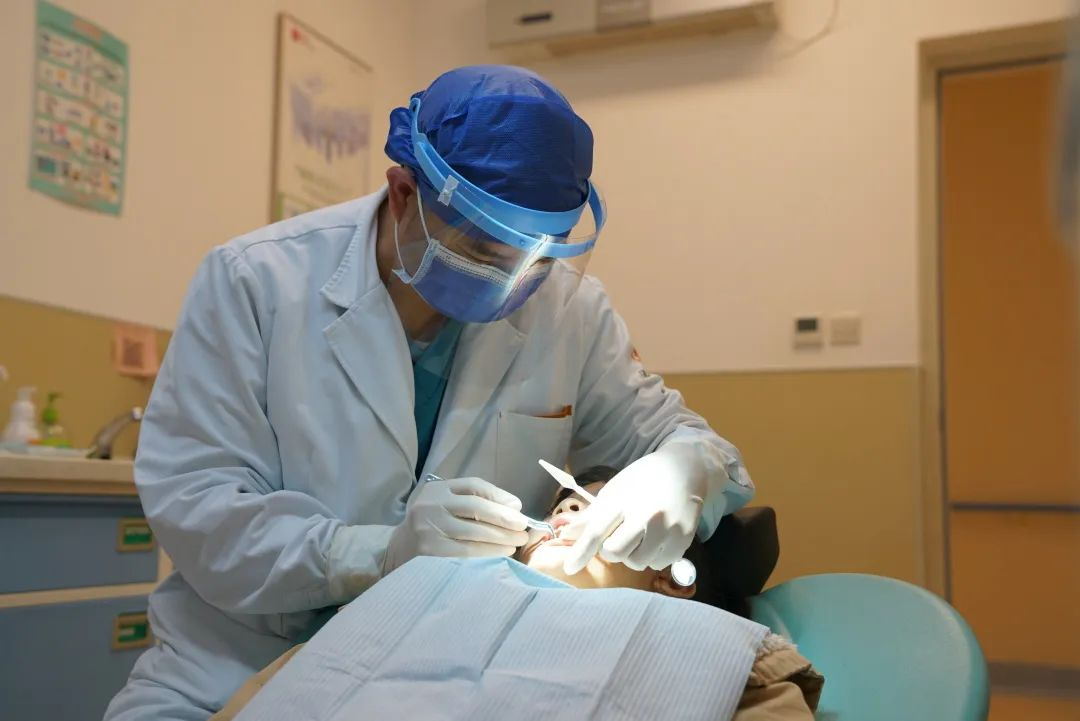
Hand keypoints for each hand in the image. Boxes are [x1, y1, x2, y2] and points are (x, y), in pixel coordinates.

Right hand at [382, 476, 528, 574]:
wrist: (397, 549)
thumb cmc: (432, 524)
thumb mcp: (446, 504)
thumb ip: (475, 500)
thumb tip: (514, 507)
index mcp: (437, 489)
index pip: (473, 486)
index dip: (499, 496)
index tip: (518, 507)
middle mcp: (431, 505)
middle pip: (476, 508)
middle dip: (504, 519)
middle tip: (523, 528)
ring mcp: (429, 529)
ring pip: (473, 533)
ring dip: (500, 538)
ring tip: (516, 543)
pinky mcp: (430, 552)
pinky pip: (466, 553)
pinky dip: (487, 553)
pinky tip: (501, 555)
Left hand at [562, 443, 706, 574]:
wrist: (685, 470)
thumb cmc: (643, 480)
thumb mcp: (615, 490)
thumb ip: (592, 516)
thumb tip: (566, 535)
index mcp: (623, 499)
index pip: (597, 530)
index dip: (581, 551)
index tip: (570, 567)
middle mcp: (645, 514)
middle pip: (615, 552)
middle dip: (611, 550)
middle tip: (619, 537)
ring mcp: (667, 528)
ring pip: (637, 562)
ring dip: (633, 555)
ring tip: (640, 536)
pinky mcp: (682, 539)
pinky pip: (658, 564)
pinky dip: (653, 557)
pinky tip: (657, 539)